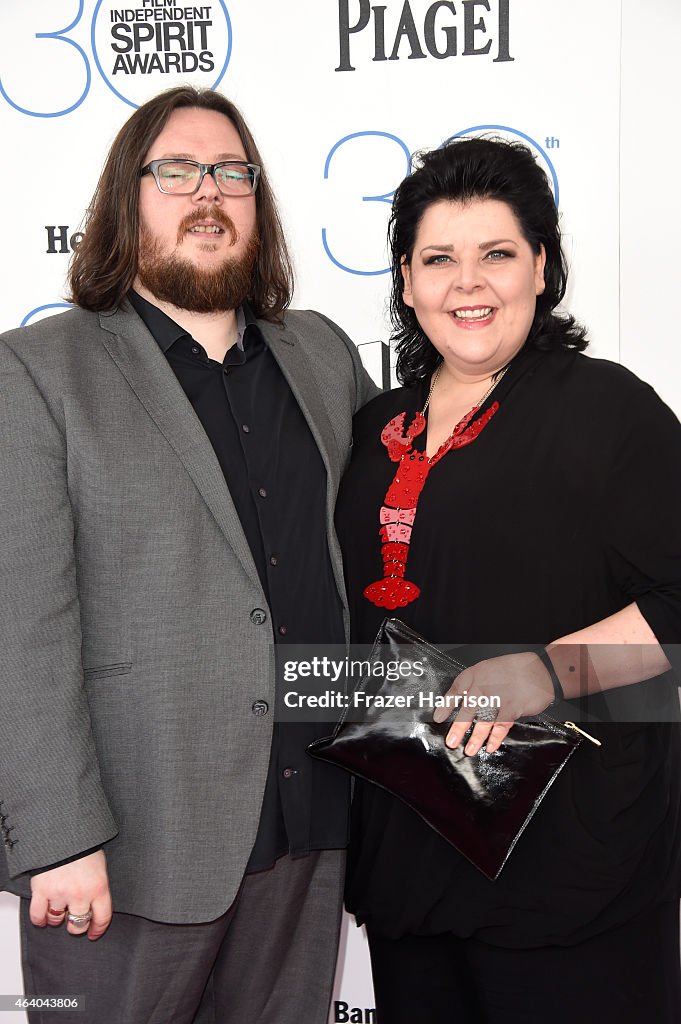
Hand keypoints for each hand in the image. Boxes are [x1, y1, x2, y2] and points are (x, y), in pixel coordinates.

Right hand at [29, 849, 111, 940]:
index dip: (98, 929)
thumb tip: (96, 903)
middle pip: (79, 924)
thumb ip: (98, 885)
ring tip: (58, 910)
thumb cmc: (84, 844)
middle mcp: (80, 894)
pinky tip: (42, 917)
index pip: (102, 918)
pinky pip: (38, 915)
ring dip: (57, 918)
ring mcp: (60, 893)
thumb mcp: (100, 864)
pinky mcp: (42, 890)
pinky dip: (39, 918)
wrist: (64, 830)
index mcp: (99, 887)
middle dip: (77, 925)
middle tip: (75, 920)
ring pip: (57, 920)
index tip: (94, 933)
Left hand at [433, 651, 554, 754]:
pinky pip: (500, 726)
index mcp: (476, 674)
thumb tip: (466, 703)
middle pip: (467, 710)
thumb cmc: (516, 669)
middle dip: (457, 728)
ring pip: (483, 722)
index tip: (438, 717)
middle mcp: (484, 685)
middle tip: (451, 741)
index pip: (456, 690)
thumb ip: (478, 684)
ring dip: (475, 738)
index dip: (446, 705)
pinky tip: (490, 746)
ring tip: (469, 750)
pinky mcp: (512, 708)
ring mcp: (498, 697)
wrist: (540, 670)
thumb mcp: (490, 669)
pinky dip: (495, 738)